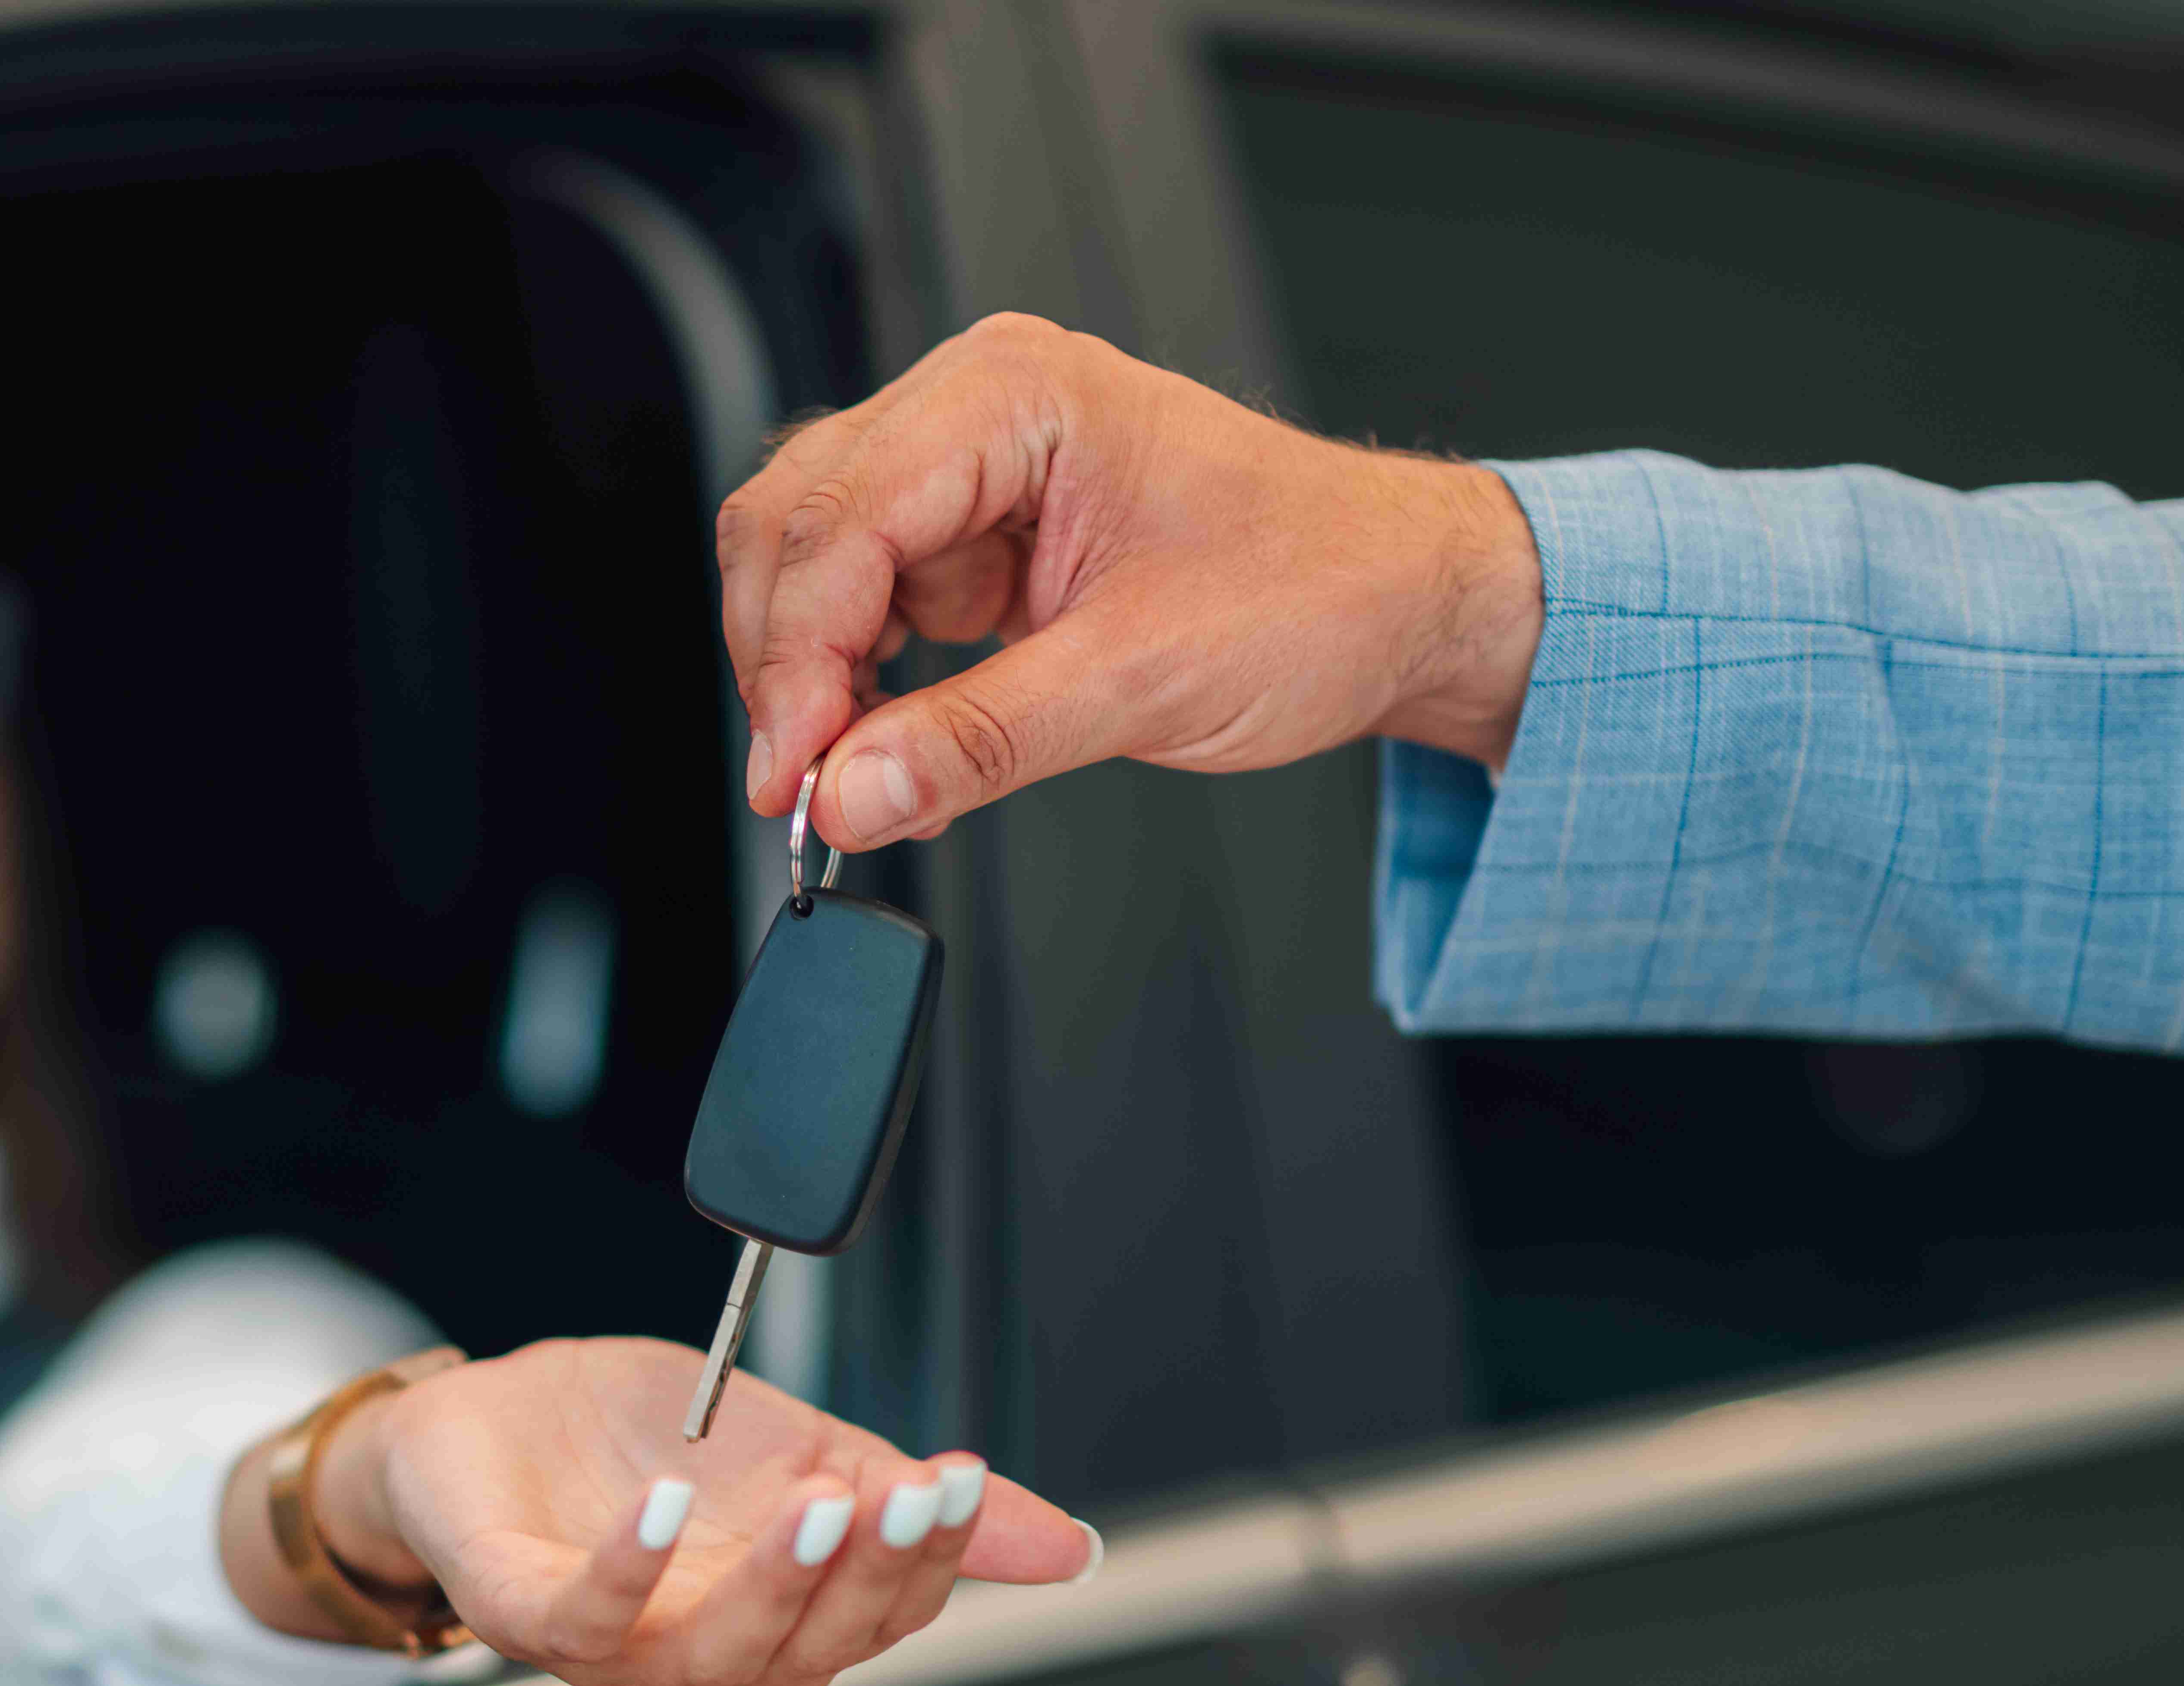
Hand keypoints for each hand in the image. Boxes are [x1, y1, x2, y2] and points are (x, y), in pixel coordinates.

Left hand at [287, 1336, 1098, 1685]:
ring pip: (710, 1657)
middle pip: (809, 1653)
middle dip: (870, 1577)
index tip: (968, 1484)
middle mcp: (701, 1654)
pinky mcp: (522, 1613)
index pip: (878, 1617)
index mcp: (776, 1617)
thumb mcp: (799, 1446)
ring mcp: (611, 1647)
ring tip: (819, 1503)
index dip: (933, 1559)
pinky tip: (664, 1506)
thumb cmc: (635, 1441)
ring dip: (773, 1584)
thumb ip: (909, 1495)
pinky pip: (580, 1619)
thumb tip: (1064, 1543)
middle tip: (912, 1496)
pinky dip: (628, 1567)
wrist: (487, 1417)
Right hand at [714, 312, 1545, 849]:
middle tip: (805, 786)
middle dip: (784, 665)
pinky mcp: (974, 533)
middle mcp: (978, 408)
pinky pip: (865, 599)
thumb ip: (978, 740)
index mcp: (1017, 392)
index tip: (791, 775)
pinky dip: (854, 679)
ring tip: (850, 772)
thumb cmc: (1319, 586)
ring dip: (811, 675)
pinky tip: (884, 740)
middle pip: (795, 526)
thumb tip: (852, 794)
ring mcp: (970, 469)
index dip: (795, 661)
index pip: (842, 523)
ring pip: (811, 561)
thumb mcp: (1144, 680)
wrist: (1399, 598)